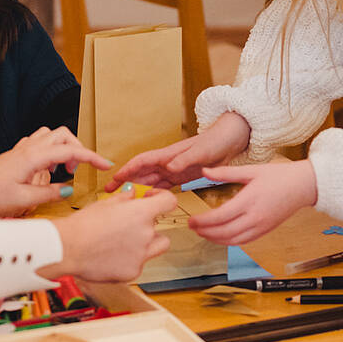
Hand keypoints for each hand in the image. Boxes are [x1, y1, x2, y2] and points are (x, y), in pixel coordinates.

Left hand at [0, 127, 112, 216]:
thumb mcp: (24, 200)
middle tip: (79, 170)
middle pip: (63, 135)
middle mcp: (29, 148)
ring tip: (65, 169)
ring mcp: (22, 149)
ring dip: (63, 147)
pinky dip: (50, 151)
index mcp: (34, 157)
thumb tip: (68, 189)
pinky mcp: (16, 154)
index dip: (91, 157)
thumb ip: (50, 193)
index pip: (71, 151)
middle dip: (77, 149)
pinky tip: (47, 168)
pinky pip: (39, 143)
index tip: (105, 165)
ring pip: (51, 136)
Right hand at [40, 189, 173, 281]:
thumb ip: (124, 199)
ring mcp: (142, 255)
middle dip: (148, 226)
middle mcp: (146, 234)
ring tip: (123, 243)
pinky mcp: (133, 272)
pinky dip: (130, 260)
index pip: (169, 202)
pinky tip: (112, 257)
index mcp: (141, 213)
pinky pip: (139, 263)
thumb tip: (132, 195)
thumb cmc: (82, 225)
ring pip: (156, 247)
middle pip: (160, 227)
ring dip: (146, 244)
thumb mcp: (104, 204)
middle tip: (127, 226)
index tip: (153, 200)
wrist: (67, 248)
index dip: (162, 199)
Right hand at [111, 111, 251, 188]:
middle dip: (125, 182)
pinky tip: (149, 202)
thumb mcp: (201, 151)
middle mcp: (168, 162)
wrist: (231, 139)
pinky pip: (163, 186)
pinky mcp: (182, 175)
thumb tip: (168, 168)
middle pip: (141, 173)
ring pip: (150, 181)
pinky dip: (154, 193)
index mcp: (168, 154)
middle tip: (110, 194)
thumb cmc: (216, 140)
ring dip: (137, 190)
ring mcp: (174, 169)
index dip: (127, 170)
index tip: (114, 179)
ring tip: (125, 202)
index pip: (141, 162)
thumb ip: (184, 160)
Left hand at [184, 158, 317, 245]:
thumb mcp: (251, 170)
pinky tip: (220, 237)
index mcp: (250, 200)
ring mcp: (261, 226)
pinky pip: (244, 241)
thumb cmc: (280, 176)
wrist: (304, 186)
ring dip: (215, 239)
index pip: (220, 217)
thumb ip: (226, 173)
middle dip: (205, 232)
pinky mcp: (265, 231)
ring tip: (202, 233)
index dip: (203, 221)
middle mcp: (255, 217)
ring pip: (233, 240)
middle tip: (192, 227)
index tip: (191, 220)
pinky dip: (229, 242)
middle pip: (224, 232)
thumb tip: (205, 171)